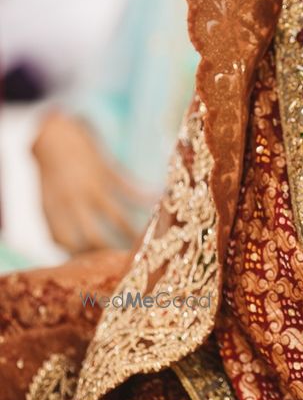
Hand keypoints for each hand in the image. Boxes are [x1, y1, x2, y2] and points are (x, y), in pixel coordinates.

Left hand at [32, 109, 152, 253]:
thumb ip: (54, 225)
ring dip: (131, 233)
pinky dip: (146, 197)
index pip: (67, 242)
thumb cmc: (51, 172)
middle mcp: (74, 200)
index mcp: (55, 208)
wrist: (55, 134)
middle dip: (109, 252)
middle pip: (94, 236)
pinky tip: (159, 201)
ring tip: (144, 245)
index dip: (79, 257)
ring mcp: (93, 185)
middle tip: (121, 263)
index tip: (92, 265)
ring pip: (117, 217)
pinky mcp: (107, 172)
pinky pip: (131, 190)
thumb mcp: (46, 200)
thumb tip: (67, 252)